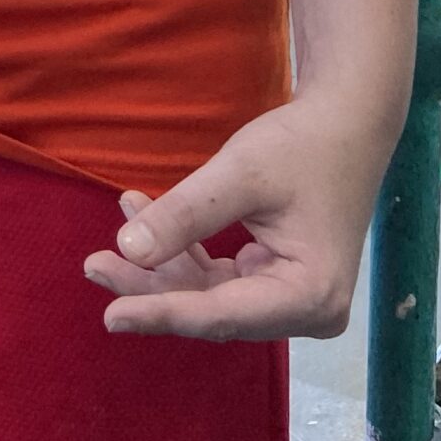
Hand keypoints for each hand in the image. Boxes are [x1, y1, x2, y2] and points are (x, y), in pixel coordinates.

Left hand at [81, 92, 398, 340]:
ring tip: (120, 217)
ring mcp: (291, 300)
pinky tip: (143, 209)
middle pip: (212, 309)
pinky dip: (182, 248)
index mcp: (309, 297)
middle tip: (94, 264)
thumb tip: (128, 249)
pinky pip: (219, 276)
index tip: (110, 315)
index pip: (221, 316)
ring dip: (161, 262)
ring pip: (209, 294)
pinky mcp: (275, 281)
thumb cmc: (302, 146)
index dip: (162, 314)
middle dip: (152, 285)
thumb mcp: (239, 175)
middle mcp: (306, 312)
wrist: (345, 124)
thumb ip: (185, 215)